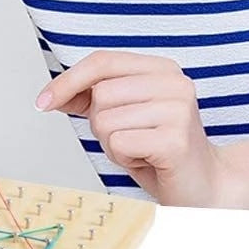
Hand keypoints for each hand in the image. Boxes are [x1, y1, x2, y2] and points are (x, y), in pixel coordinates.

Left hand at [37, 51, 229, 206]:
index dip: (68, 81)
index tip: (43, 101)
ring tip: (142, 149)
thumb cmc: (159, 149)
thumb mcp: (123, 114)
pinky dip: (124, 159)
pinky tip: (149, 161)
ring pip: (105, 121)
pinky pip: (118, 144)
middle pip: (100, 95)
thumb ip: (90, 97)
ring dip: (113, 144)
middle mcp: (174, 82)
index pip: (102, 61)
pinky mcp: (176, 140)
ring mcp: (178, 109)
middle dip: (101, 123)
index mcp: (161, 68)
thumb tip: (51, 94)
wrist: (205, 187)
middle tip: (131, 137)